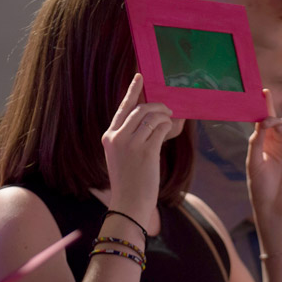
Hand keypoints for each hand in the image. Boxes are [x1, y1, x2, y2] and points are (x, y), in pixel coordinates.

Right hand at [101, 74, 174, 217]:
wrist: (129, 203)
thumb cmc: (129, 182)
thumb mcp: (123, 156)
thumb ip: (132, 137)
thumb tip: (153, 119)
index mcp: (109, 137)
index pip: (122, 108)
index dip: (132, 91)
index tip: (140, 77)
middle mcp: (117, 137)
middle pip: (139, 109)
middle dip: (157, 106)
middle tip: (168, 109)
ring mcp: (130, 144)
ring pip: (151, 117)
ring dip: (165, 116)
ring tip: (171, 120)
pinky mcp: (145, 151)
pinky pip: (160, 129)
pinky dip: (168, 126)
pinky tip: (172, 128)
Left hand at [247, 106, 281, 222]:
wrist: (273, 208)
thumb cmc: (260, 188)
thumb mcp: (253, 162)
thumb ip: (256, 141)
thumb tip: (261, 121)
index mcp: (265, 145)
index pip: (265, 121)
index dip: (266, 106)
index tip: (263, 91)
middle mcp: (280, 146)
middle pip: (280, 123)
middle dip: (275, 118)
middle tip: (270, 121)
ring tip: (281, 129)